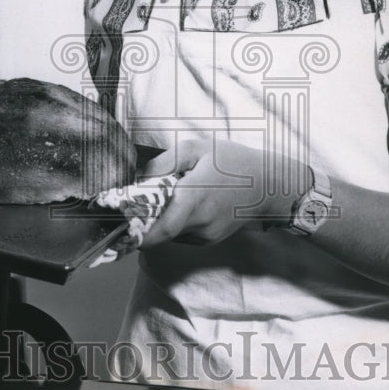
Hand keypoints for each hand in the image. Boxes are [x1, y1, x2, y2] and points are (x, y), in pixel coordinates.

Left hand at [140, 137, 302, 247]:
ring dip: (158, 221)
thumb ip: (164, 162)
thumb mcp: (196, 149)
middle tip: (130, 207)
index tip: (121, 228)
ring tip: (164, 199)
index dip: (139, 234)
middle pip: (159, 232)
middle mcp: (200, 222)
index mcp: (195, 197)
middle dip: (142, 222)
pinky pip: (180, 235)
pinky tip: (181, 205)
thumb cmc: (232, 162)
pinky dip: (173, 223)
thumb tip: (138, 178)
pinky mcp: (208, 240)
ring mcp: (205, 235)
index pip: (163, 228)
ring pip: (169, 234)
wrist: (268, 185)